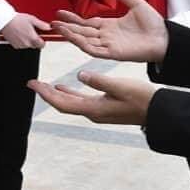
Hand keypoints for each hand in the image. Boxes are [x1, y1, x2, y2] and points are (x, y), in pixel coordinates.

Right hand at [0, 13, 49, 48]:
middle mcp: (27, 44)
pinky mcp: (14, 45)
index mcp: (33, 38)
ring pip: (28, 45)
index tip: (41, 36)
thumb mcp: (32, 19)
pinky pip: (21, 45)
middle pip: (35, 45)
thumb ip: (42, 25)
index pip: (42, 45)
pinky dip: (21, 41)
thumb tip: (48, 27)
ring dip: (28, 41)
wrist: (5, 21)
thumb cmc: (17, 19)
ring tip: (24, 31)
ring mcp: (20, 45)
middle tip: (32, 32)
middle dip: (35, 40)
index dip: (42, 40)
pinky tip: (19, 34)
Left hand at [28, 69, 157, 125]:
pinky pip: (80, 101)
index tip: (32, 84)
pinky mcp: (104, 107)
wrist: (157, 112)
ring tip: (43, 85)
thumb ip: (99, 81)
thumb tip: (79, 76)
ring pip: (70, 103)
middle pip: (63, 104)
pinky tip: (65, 87)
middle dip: (46, 94)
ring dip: (56, 94)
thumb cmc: (141, 99)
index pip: (63, 103)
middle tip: (32, 83)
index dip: (46, 94)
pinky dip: (70, 93)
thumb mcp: (120, 87)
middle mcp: (93, 112)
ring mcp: (98, 111)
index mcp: (94, 109)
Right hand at [52, 0, 167, 62]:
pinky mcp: (113, 53)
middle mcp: (106, 37)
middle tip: (52, 22)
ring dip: (71, 35)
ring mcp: (109, 46)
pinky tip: (73, 37)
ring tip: (58, 28)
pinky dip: (82, 44)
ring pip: (84, 41)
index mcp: (110, 26)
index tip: (60, 12)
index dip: (73, 18)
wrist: (165, 37)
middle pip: (82, 32)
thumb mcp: (135, 2)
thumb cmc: (154, 24)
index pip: (86, 23)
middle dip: (67, 27)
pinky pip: (94, 50)